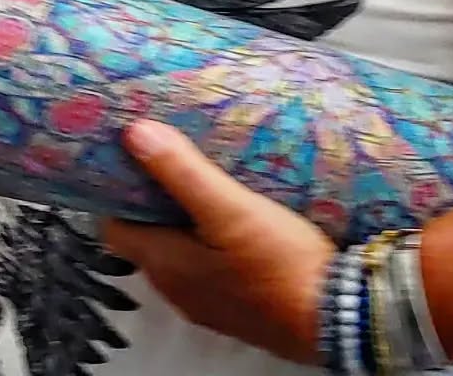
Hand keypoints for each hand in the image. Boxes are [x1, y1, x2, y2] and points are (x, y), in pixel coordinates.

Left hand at [102, 121, 333, 365]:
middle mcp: (176, 288)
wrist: (337, 317)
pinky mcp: (235, 302)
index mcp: (166, 264)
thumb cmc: (280, 263)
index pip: (115, 227)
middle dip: (150, 200)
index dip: (117, 191)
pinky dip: (206, 238)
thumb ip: (182, 172)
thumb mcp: (230, 208)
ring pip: (176, 250)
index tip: (129, 157)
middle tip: (168, 157)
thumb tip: (135, 134)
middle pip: (145, 237)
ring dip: (180, 218)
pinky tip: (231, 215)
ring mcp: (206, 300)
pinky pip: (205, 264)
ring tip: (200, 177)